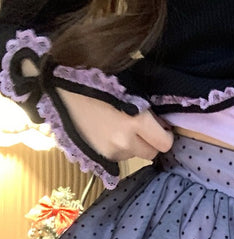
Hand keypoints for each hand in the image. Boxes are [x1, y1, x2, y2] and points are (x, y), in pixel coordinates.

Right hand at [57, 87, 173, 161]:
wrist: (63, 87)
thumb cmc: (100, 81)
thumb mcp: (131, 90)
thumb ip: (149, 111)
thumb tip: (162, 126)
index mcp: (137, 121)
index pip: (164, 144)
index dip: (166, 136)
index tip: (162, 129)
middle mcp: (125, 141)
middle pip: (151, 154)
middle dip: (151, 143)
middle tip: (143, 130)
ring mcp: (110, 151)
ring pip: (133, 156)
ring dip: (132, 146)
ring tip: (120, 128)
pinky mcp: (97, 155)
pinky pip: (117, 158)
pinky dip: (117, 149)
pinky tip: (108, 133)